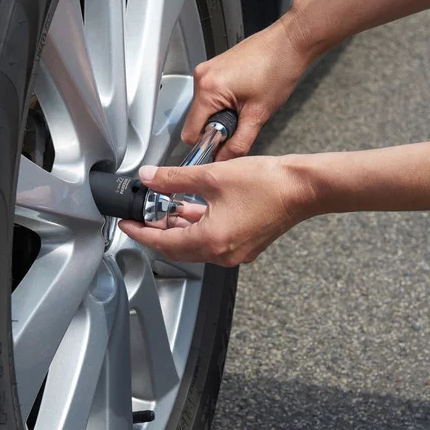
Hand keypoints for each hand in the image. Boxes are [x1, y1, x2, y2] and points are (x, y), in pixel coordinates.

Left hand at [118, 158, 315, 266]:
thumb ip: (173, 178)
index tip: (126, 224)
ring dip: (179, 226)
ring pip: (196, 244)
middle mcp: (223, 253)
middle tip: (144, 212)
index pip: (163, 243)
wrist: (303, 188)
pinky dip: (198, 226)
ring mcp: (236, 252)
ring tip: (166, 205)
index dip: (140, 232)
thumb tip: (150, 177)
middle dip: (158, 229)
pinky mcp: (246, 244)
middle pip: (178, 247)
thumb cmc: (267, 184)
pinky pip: (213, 240)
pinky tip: (193, 207)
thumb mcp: (211, 175)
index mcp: (211, 241)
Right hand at [182, 18, 316, 160]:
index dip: (207, 145)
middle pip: (196, 121)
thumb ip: (238, 143)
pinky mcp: (213, 68)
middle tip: (243, 122)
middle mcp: (201, 77)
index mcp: (208, 89)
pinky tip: (243, 97)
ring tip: (246, 107)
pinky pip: (210, 96)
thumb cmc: (278, 69)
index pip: (190, 133)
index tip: (223, 146)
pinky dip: (223, 103)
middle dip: (217, 129)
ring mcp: (206, 70)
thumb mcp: (258, 115)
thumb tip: (224, 160)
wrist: (289, 43)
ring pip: (204, 109)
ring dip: (221, 116)